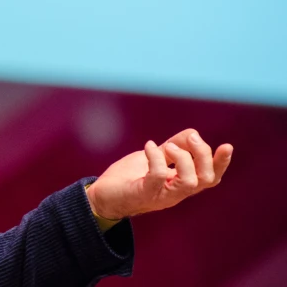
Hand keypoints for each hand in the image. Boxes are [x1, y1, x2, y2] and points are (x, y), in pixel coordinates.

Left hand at [86, 129, 232, 219]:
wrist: (101, 195)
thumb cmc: (129, 178)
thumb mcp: (155, 158)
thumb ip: (173, 148)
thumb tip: (193, 133)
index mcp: (181, 184)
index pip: (210, 178)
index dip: (221, 164)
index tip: (227, 146)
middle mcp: (176, 193)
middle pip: (206, 179)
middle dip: (203, 155)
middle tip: (190, 138)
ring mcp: (161, 195)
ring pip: (189, 182)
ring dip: (184, 158)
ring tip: (168, 145)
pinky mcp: (143, 194)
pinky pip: (158, 177)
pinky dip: (156, 158)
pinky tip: (147, 146)